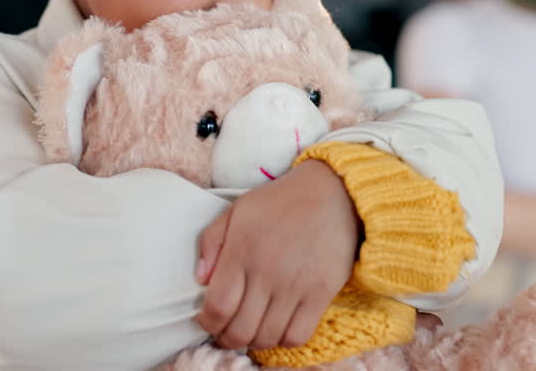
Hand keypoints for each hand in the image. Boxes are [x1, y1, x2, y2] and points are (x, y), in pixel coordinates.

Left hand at [196, 160, 358, 349]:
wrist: (333, 192)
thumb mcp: (237, 210)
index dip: (207, 323)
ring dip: (253, 342)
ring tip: (250, 330)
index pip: (218, 306)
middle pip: (240, 330)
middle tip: (225, 331)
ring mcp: (296, 285)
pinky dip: (283, 340)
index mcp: (242, 249)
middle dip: (226, 338)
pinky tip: (277, 328)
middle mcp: (268, 272)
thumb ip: (212, 242)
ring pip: (267, 338)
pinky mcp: (321, 294)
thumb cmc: (280, 201)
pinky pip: (298, 335)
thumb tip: (201, 280)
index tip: (206, 320)